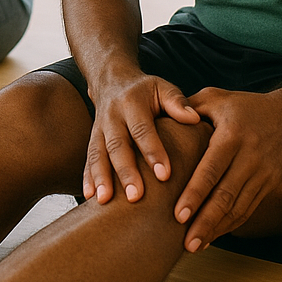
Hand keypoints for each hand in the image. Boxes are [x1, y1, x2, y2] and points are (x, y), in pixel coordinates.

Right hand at [84, 71, 199, 204]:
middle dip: (125, 171)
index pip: (143, 129)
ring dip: (101, 177)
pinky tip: (89, 198)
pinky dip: (88, 178)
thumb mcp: (162, 88)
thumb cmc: (146, 90)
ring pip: (98, 153)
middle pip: (117, 144)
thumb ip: (177, 102)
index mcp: (132, 102)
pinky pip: (88, 158)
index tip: (165, 175)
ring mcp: (99, 128)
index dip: (153, 151)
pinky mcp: (92, 138)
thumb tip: (194, 118)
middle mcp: (112, 115)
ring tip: (105, 201)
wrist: (112, 79)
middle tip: (135, 197)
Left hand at [175, 87, 281, 252]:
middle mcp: (249, 158)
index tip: (178, 215)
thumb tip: (161, 118)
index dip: (195, 193)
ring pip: (238, 208)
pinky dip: (230, 225)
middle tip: (185, 242)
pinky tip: (213, 235)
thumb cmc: (243, 105)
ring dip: (217, 229)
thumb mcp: (215, 97)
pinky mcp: (268, 185)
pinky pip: (248, 209)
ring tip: (195, 245)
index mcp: (231, 136)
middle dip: (205, 221)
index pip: (211, 169)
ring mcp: (262, 174)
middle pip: (225, 196)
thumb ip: (188, 107)